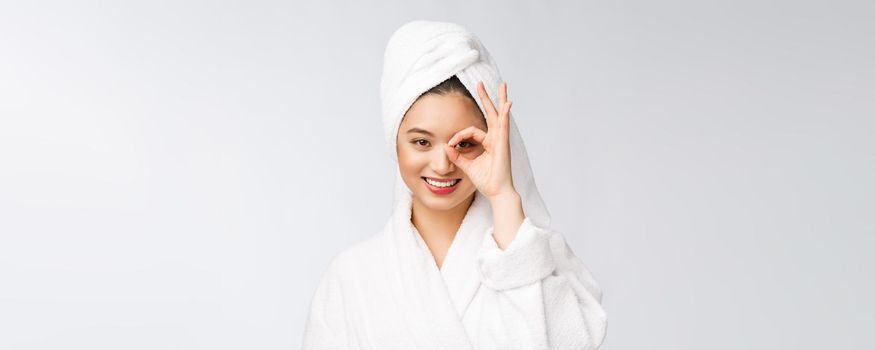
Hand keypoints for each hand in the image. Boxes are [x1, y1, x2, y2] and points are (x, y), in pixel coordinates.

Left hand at [444, 80, 516, 199]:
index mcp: (488, 143)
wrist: (496, 192)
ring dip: (500, 99)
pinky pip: (503, 126)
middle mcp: (496, 139)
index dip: (458, 136)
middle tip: (481, 83)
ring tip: (502, 84)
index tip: (450, 145)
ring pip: (499, 115)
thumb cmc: (486, 180)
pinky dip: (505, 115)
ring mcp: (501, 140)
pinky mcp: (503, 144)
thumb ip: (457, 156)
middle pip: (491, 114)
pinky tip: (507, 103)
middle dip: (486, 98)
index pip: (471, 131)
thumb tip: (446, 147)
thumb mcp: (467, 166)